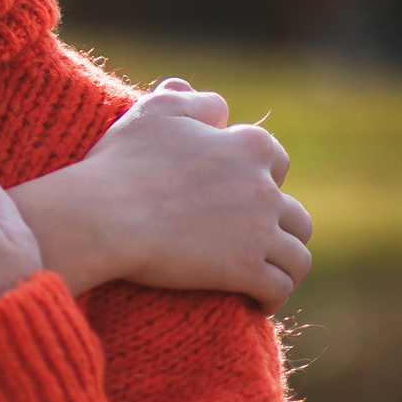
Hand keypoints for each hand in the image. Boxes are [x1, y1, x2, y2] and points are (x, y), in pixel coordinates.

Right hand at [5, 79, 310, 311]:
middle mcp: (263, 187)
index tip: (238, 193)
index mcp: (248, 145)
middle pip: (295, 214)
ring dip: (283, 266)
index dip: (260, 177)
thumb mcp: (155, 112)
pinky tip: (255, 301)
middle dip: (280, 228)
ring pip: (297, 256)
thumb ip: (192, 100)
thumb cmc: (124, 162)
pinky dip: (272, 297)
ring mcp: (258, 230)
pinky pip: (279, 288)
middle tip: (252, 240)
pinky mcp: (245, 270)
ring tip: (263, 276)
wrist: (104, 214)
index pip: (276, 161)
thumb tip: (218, 108)